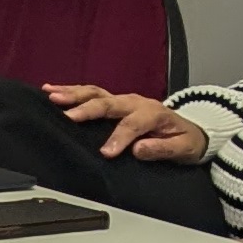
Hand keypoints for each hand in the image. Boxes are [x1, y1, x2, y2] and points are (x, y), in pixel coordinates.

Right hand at [47, 84, 207, 163]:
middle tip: (67, 116)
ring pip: (96, 93)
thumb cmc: (185, 140)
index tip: (106, 153)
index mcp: (153, 113)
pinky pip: (91, 93)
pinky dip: (71, 90)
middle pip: (108, 102)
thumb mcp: (183, 149)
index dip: (119, 138)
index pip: (132, 124)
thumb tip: (139, 149)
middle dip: (87, 109)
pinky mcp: (114, 102)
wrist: (190, 130)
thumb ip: (162, 149)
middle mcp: (135, 102)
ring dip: (73, 94)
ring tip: (52, 96)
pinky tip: (52, 89)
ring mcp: (123, 100)